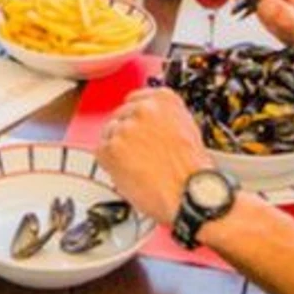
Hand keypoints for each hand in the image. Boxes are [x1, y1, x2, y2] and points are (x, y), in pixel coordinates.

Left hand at [97, 89, 210, 225]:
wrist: (189, 194)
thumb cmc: (192, 172)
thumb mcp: (187, 130)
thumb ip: (165, 119)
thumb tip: (150, 123)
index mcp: (164, 100)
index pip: (136, 98)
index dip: (134, 118)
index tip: (134, 126)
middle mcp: (143, 109)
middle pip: (121, 116)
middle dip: (126, 135)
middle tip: (137, 154)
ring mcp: (125, 128)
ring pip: (109, 134)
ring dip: (117, 149)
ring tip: (136, 167)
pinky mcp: (111, 148)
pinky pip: (101, 152)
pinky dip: (109, 164)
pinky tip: (127, 173)